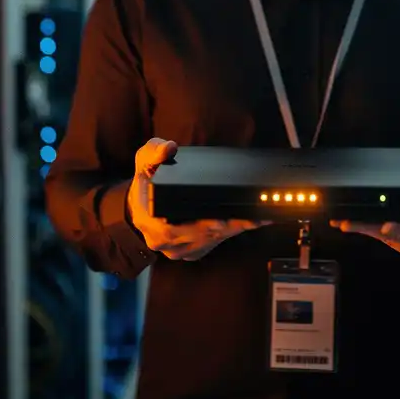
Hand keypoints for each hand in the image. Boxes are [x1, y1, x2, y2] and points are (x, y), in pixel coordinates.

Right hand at [127, 138, 268, 260]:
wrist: (143, 202)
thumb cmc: (147, 180)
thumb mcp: (145, 160)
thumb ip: (154, 151)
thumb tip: (169, 148)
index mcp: (148, 221)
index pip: (174, 230)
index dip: (199, 227)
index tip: (221, 222)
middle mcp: (162, 241)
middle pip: (198, 238)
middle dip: (227, 228)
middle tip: (251, 219)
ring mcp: (177, 249)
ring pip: (210, 242)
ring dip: (234, 231)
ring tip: (257, 219)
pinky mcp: (191, 250)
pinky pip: (214, 244)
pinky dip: (232, 233)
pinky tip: (249, 222)